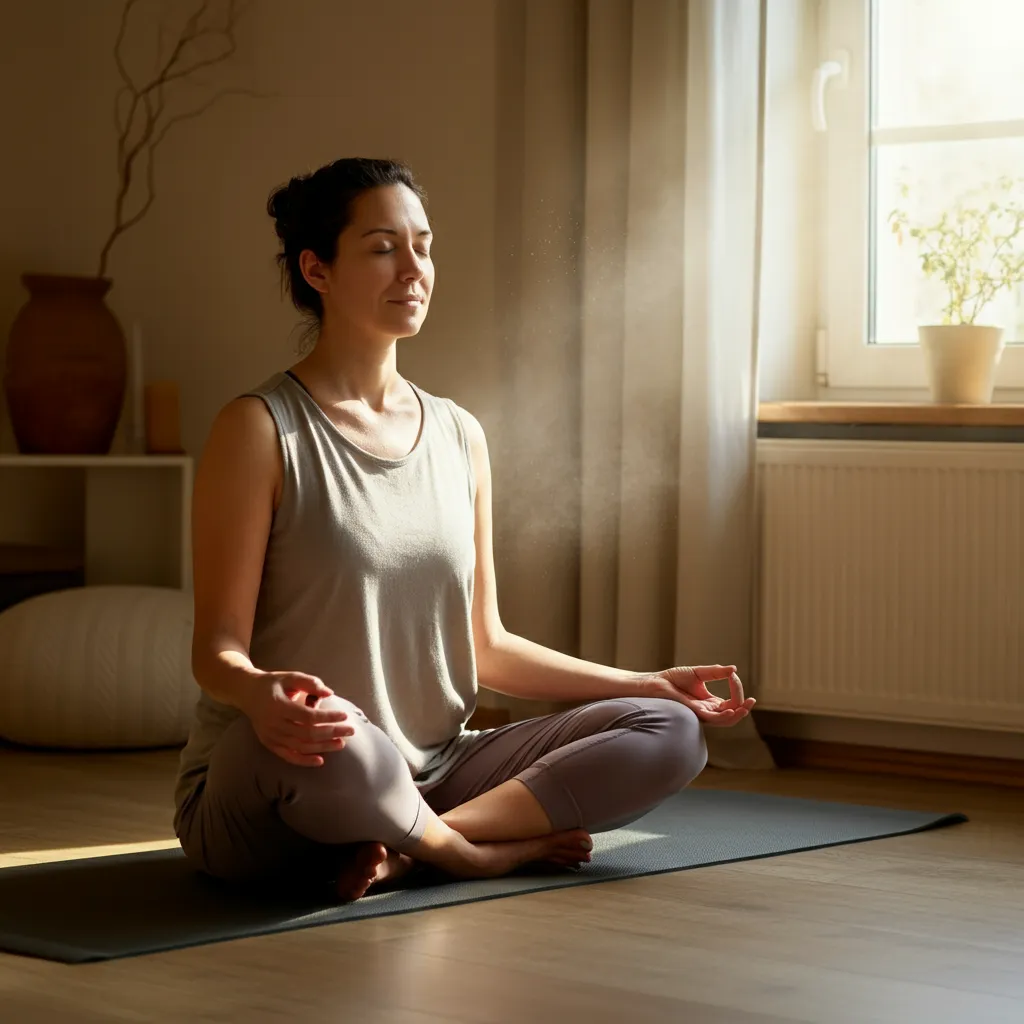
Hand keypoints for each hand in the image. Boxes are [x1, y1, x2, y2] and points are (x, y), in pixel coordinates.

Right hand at [242, 671, 355, 766]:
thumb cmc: (273, 683)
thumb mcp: (290, 676)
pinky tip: (320, 760)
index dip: (328, 717)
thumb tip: (329, 693)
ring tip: (341, 743)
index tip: (345, 716)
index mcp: (278, 705)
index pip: (308, 716)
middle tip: (350, 730)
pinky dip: (304, 760)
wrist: (246, 693)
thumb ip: (310, 682)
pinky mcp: (269, 744)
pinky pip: (288, 756)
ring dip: (322, 747)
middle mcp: (273, 724)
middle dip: (331, 733)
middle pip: (307, 733)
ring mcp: (270, 736)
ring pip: (300, 747)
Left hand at [640, 664, 755, 727]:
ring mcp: (701, 713)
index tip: (733, 675)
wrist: (655, 682)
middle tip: (751, 700)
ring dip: (738, 714)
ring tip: (746, 706)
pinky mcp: (694, 713)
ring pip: (725, 721)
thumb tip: (733, 669)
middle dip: (744, 708)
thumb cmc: (673, 679)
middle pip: (732, 714)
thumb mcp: (699, 673)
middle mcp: (708, 711)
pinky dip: (724, 716)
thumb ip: (716, 673)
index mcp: (710, 703)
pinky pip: (712, 719)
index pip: (731, 701)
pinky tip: (731, 710)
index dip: (736, 689)